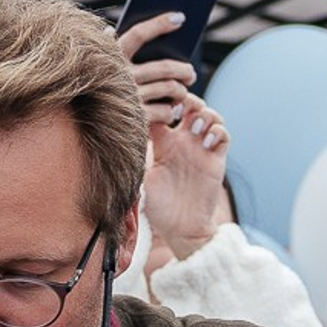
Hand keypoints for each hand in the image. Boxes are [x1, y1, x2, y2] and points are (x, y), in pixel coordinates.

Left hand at [122, 13, 230, 267]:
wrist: (182, 229)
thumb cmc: (158, 208)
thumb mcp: (140, 179)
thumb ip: (131, 160)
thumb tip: (103, 144)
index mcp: (162, 142)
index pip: (162, 111)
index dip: (160, 100)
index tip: (151, 97)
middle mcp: (182, 141)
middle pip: (187, 105)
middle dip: (184, 98)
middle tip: (178, 103)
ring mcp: (201, 147)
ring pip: (207, 114)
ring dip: (202, 111)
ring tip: (194, 120)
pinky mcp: (217, 157)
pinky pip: (222, 134)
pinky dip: (217, 130)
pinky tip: (205, 138)